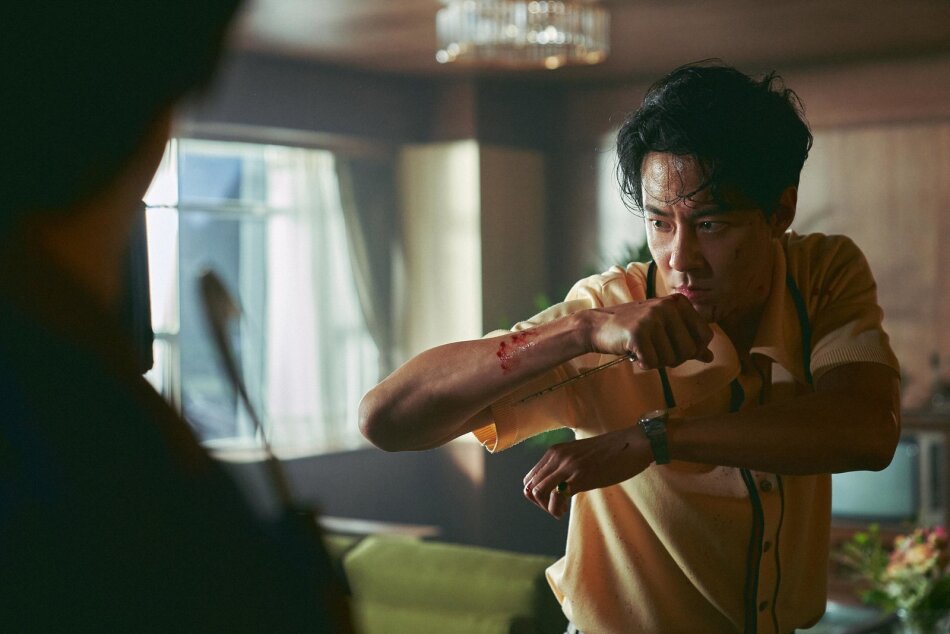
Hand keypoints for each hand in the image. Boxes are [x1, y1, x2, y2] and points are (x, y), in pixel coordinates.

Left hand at [522, 426, 653, 518]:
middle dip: (540, 504)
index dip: (537, 495)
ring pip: (537, 492)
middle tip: (557, 508)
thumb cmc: (611, 453)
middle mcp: (557, 456)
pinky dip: (556, 509)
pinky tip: (566, 511)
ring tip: (560, 511)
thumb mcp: (581, 455)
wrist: (633, 444)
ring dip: (546, 507)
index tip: (552, 501)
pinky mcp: (580, 476)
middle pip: (530, 487)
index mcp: (555, 451)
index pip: (530, 478)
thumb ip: (566, 466)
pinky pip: (555, 497)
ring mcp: (567, 466)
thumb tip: (557, 487)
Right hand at [587, 295, 712, 369]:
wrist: (597, 325)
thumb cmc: (633, 327)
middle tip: (656, 350)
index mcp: (678, 302)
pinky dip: (643, 364)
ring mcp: (652, 319)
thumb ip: (688, 340)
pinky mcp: (638, 333)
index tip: (673, 346)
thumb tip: (710, 357)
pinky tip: (633, 353)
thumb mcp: (663, 328)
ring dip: (656, 361)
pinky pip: (652, 363)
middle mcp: (667, 307)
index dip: (692, 349)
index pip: (705, 335)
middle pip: (690, 350)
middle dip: (673, 358)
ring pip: (671, 359)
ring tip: (643, 349)